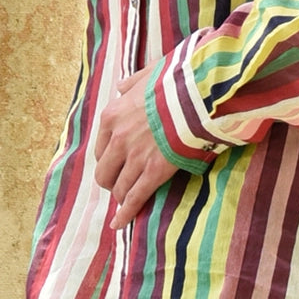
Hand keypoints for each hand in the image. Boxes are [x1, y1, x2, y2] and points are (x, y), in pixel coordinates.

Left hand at [94, 65, 179, 229]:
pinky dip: (125, 213)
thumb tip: (121, 86)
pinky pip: (135, 197)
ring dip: (122, 196)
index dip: (109, 159)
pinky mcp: (154, 171)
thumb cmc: (176, 80)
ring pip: (119, 187)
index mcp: (113, 116)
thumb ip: (131, 83)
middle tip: (120, 184)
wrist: (197, 92)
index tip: (116, 164)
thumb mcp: (147, 75)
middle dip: (112, 180)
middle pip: (104, 172)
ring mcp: (135, 157)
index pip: (101, 148)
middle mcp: (118, 138)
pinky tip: (119, 223)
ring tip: (127, 202)